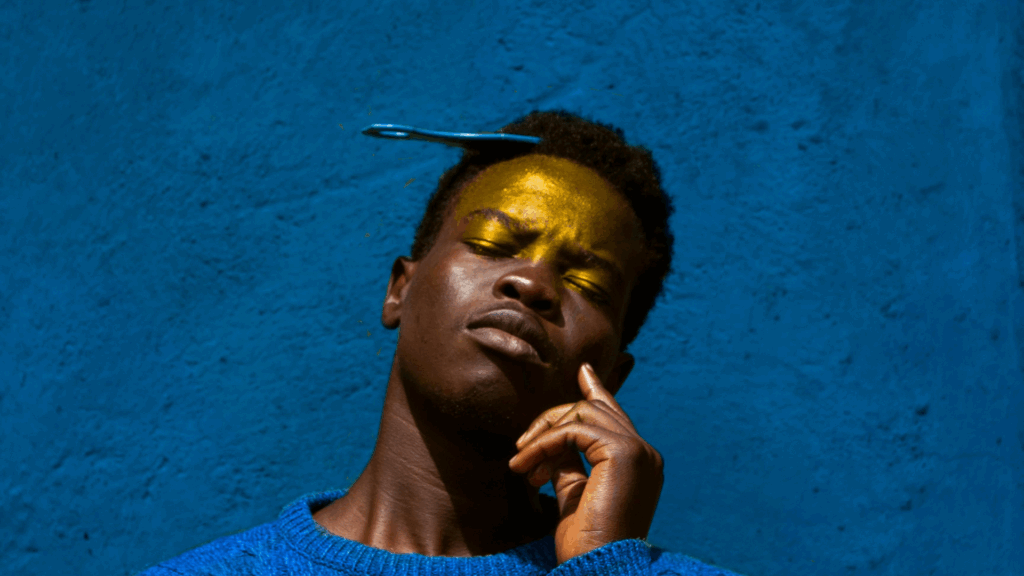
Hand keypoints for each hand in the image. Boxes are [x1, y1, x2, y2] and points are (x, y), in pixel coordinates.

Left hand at [508, 362, 664, 564]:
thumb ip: (567, 463)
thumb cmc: (586, 544)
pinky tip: (526, 466)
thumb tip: (551, 439)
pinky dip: (544, 444)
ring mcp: (638, 450)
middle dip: (551, 420)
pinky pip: (573, 430)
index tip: (583, 371)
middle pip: (593, 409)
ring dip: (542, 435)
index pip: (614, 416)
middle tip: (521, 449)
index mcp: (638, 462)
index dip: (597, 390)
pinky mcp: (624, 453)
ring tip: (521, 465)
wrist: (598, 569)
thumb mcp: (572, 495)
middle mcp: (644, 452)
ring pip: (581, 414)